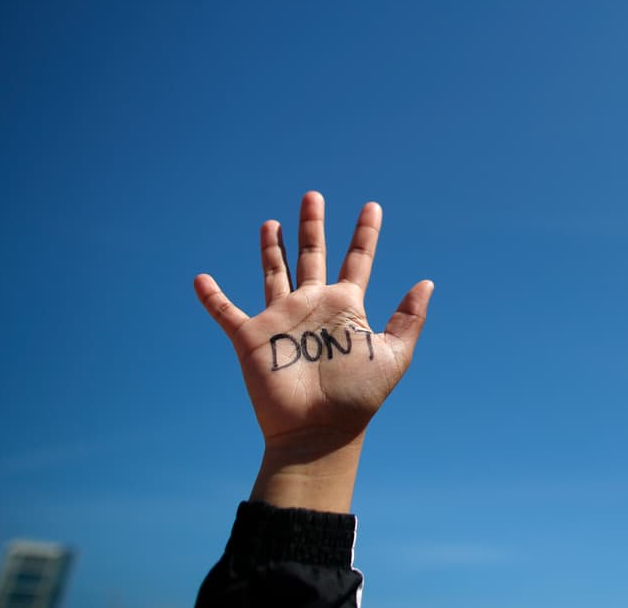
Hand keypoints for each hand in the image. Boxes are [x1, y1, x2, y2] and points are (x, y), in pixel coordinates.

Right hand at [194, 191, 432, 510]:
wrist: (319, 432)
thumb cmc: (358, 398)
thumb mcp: (393, 355)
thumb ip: (409, 318)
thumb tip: (427, 281)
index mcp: (346, 306)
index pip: (358, 260)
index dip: (365, 233)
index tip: (373, 207)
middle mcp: (314, 306)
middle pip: (312, 255)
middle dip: (312, 226)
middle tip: (313, 195)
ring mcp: (283, 319)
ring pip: (274, 273)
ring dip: (271, 248)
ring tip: (271, 222)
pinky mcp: (252, 337)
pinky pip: (226, 313)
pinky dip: (212, 297)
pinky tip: (201, 279)